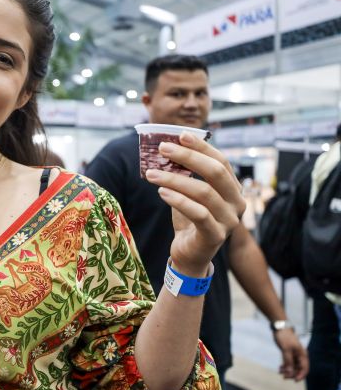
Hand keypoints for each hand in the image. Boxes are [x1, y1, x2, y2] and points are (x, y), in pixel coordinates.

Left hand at [145, 132, 245, 275]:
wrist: (189, 254)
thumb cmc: (189, 219)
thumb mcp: (187, 193)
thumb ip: (185, 174)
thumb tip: (166, 148)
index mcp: (233, 189)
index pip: (221, 161)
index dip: (202, 146)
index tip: (180, 134)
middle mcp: (237, 203)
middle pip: (215, 172)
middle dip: (188, 157)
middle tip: (162, 149)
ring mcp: (229, 220)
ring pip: (204, 192)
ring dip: (174, 179)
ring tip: (151, 174)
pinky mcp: (216, 235)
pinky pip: (199, 213)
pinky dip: (179, 200)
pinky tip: (162, 192)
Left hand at [273, 328, 308, 379]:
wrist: (279, 327)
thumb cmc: (284, 337)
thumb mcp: (286, 349)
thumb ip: (288, 361)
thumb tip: (290, 373)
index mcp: (302, 355)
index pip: (305, 368)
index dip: (301, 375)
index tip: (295, 380)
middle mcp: (300, 356)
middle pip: (299, 369)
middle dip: (292, 374)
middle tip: (284, 377)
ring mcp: (294, 355)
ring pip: (293, 366)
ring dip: (288, 370)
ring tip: (280, 372)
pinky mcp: (289, 353)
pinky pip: (288, 363)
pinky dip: (285, 366)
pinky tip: (280, 369)